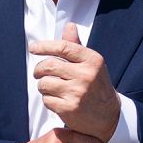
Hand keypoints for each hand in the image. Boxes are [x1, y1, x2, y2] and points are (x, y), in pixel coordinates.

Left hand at [30, 22, 120, 140]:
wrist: (109, 116)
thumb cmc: (96, 86)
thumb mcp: (91, 64)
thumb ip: (77, 46)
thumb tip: (69, 26)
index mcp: (92, 60)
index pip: (63, 47)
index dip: (44, 46)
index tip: (33, 48)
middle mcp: (86, 75)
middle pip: (49, 65)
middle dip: (39, 69)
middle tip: (39, 73)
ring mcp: (77, 92)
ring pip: (44, 83)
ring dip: (43, 86)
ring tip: (52, 88)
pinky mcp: (69, 108)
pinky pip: (46, 100)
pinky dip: (48, 100)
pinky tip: (58, 101)